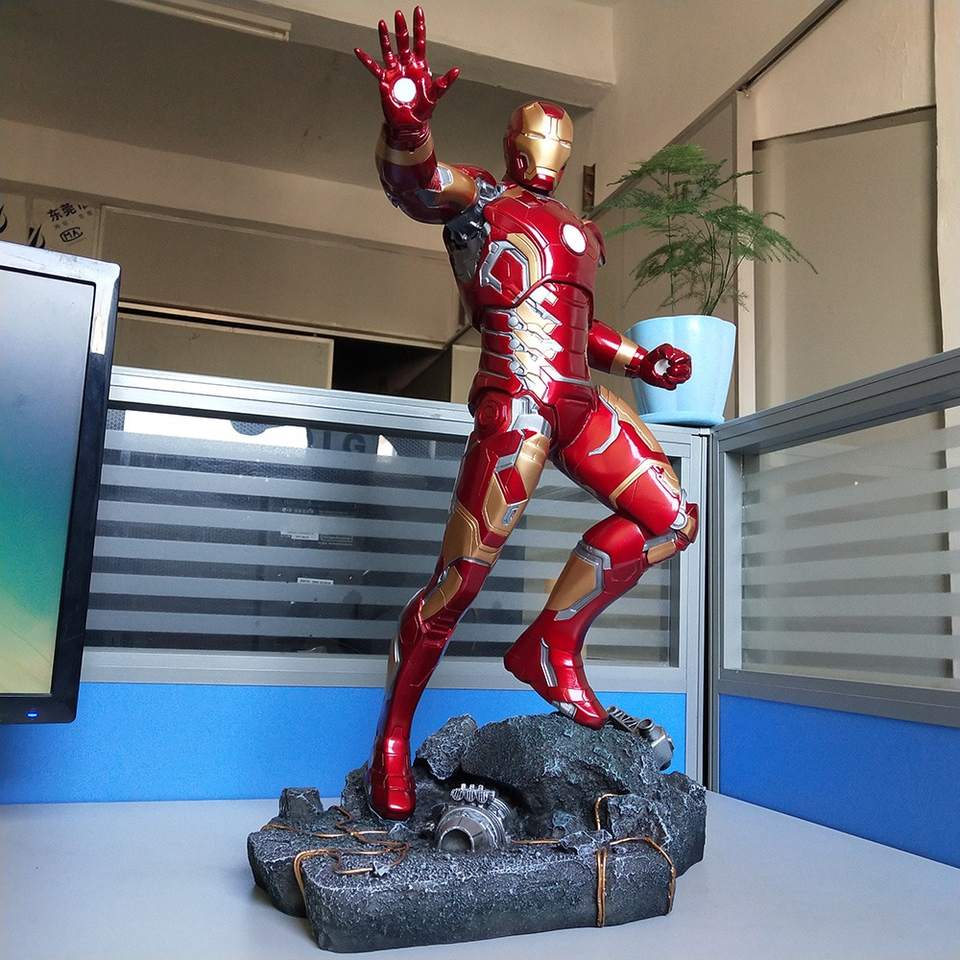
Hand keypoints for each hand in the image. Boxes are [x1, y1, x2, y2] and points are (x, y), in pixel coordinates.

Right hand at [355, 7, 458, 141]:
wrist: (410, 123)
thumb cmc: (422, 109)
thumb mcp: (435, 95)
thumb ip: (445, 82)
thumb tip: (456, 71)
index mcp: (419, 66)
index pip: (420, 41)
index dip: (419, 26)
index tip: (418, 10)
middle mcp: (406, 65)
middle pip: (403, 42)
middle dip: (402, 28)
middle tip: (399, 14)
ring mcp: (395, 71)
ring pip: (388, 50)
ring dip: (385, 37)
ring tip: (382, 24)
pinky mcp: (385, 80)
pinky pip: (373, 68)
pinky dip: (366, 60)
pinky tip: (358, 51)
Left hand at [638, 343, 690, 389]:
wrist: (645, 366)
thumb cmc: (655, 357)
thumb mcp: (660, 349)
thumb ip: (666, 350)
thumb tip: (669, 356)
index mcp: (681, 358)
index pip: (686, 358)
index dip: (678, 359)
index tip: (670, 360)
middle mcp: (681, 368)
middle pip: (686, 371)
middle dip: (677, 370)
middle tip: (668, 368)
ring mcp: (677, 377)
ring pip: (682, 380)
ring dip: (673, 378)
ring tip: (665, 374)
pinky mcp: (670, 384)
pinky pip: (672, 386)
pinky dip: (667, 383)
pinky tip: (663, 378)